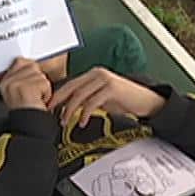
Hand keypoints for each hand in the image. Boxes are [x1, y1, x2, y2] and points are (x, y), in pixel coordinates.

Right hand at [0, 57, 51, 110]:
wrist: (28, 130)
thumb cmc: (28, 115)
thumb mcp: (20, 95)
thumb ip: (22, 78)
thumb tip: (33, 65)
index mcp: (4, 83)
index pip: (20, 62)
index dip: (31, 72)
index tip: (32, 84)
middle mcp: (8, 82)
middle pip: (32, 66)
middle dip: (38, 81)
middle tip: (34, 96)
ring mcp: (15, 84)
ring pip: (40, 75)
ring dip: (43, 89)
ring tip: (36, 100)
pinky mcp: (25, 87)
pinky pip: (45, 83)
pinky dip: (46, 94)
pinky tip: (39, 102)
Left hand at [49, 67, 165, 127]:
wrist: (147, 101)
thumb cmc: (124, 101)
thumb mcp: (101, 99)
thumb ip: (86, 99)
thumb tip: (67, 108)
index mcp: (93, 75)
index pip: (70, 84)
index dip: (57, 95)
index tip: (48, 106)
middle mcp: (97, 74)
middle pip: (71, 87)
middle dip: (58, 101)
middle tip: (49, 113)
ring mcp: (105, 79)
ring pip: (79, 95)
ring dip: (69, 110)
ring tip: (64, 121)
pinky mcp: (112, 88)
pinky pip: (92, 102)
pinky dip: (84, 113)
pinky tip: (81, 122)